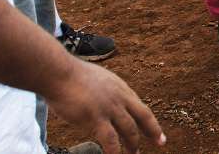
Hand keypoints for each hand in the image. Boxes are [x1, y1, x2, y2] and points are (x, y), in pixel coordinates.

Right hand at [45, 59, 164, 153]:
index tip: (155, 127)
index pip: (139, 105)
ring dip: (133, 146)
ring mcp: (109, 108)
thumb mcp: (95, 79)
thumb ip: (102, 91)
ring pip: (129, 131)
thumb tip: (99, 100)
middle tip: (160, 142)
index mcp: (119, 87)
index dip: (148, 118)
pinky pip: (111, 141)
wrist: (58, 72)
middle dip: (153, 131)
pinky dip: (115, 153)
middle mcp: (119, 96)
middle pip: (143, 116)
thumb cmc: (68, 75)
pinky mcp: (96, 118)